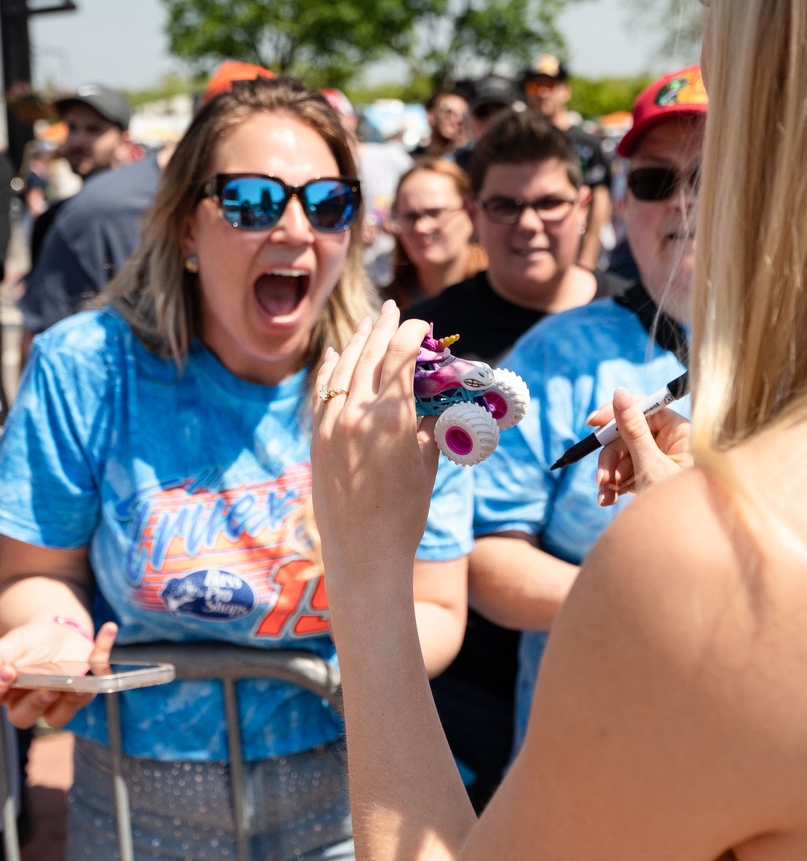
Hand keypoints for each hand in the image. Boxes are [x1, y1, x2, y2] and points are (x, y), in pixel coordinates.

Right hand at [0, 619, 117, 728]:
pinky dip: (103, 652)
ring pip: (62, 713)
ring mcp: (61, 698)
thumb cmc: (29, 643)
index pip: (2, 698)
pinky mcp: (88, 685)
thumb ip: (2, 655)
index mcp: (9, 693)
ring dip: (72, 701)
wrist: (56, 631)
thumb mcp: (14, 643)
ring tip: (79, 687)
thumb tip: (1, 670)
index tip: (9, 673)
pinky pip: (100, 677)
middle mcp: (32, 702)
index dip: (3, 690)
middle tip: (48, 691)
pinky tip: (108, 630)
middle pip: (27, 716)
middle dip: (37, 704)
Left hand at [311, 302, 439, 588]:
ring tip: (368, 323)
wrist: (362, 553)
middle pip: (369, 354)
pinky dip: (329, 369)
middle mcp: (356, 414)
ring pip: (342, 368)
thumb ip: (429, 425)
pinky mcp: (317, 439)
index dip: (412, 333)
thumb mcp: (427, 464)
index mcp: (390, 417)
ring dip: (356, 342)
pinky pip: (321, 392)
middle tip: (393, 307)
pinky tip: (333, 354)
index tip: (423, 324)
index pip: (400, 356)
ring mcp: (331, 425)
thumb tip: (435, 400)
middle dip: (383, 327)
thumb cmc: (404, 513)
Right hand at [591, 387, 692, 506]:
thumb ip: (632, 429)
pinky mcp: (652, 480)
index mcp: (681, 433)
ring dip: (609, 475)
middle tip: (601, 478)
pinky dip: (615, 485)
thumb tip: (620, 392)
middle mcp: (673, 445)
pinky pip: (627, 473)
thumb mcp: (651, 465)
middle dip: (611, 457)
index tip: (592, 423)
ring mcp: (662, 463)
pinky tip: (608, 500)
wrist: (686, 547)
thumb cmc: (679, 508)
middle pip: (629, 434)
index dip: (618, 413)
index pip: (645, 408)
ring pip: (624, 456)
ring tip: (605, 496)